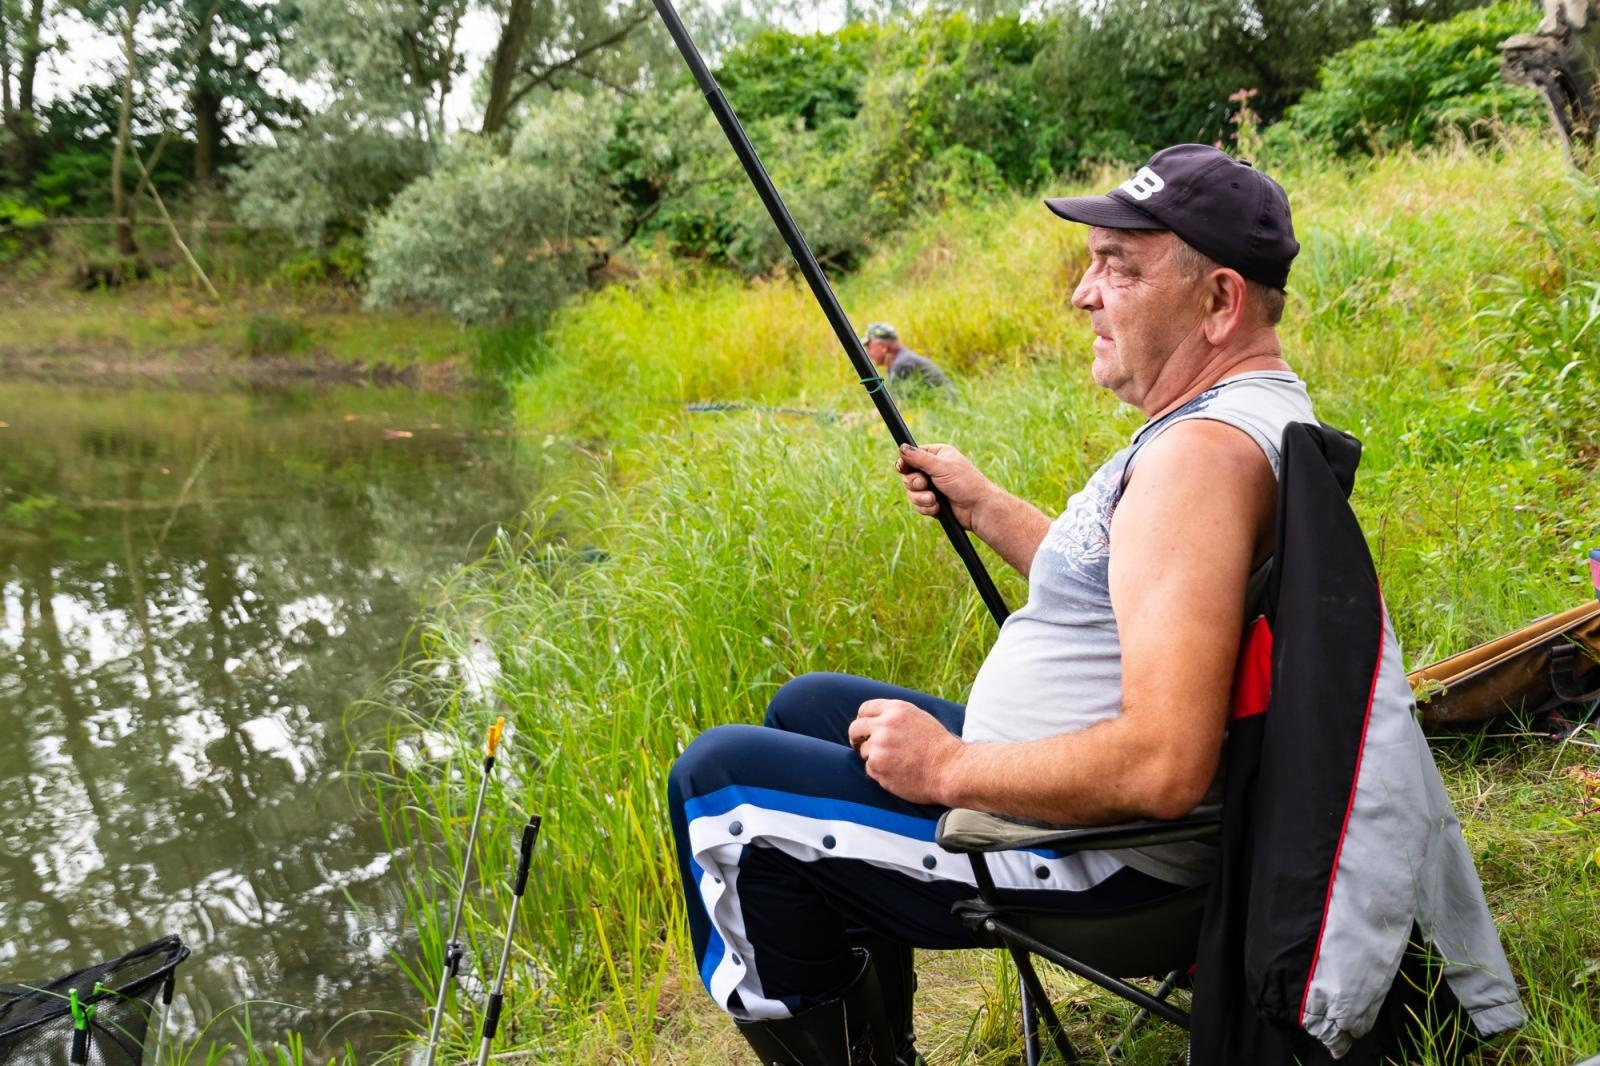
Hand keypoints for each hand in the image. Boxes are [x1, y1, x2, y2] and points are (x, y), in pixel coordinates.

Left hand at [847, 698, 963, 804]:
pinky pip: (870, 769)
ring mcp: (878, 747)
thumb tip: (875, 720)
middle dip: (856, 738)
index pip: (865, 709)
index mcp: (896, 710)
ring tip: (897, 763)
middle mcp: (884, 726)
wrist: (951, 769)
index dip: (863, 719)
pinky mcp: (877, 767)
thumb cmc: (939, 746)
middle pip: (855, 729)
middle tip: (860, 745)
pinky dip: (880, 772)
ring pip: (863, 751)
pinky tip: (898, 773)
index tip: (864, 728)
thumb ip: (896, 717)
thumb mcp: (919, 718)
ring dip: (874, 757)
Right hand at [896, 443, 992, 530]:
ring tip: (934, 499)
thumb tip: (902, 447)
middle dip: (915, 484)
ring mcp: (932, 487)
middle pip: (908, 476)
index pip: (912, 455)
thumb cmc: (966, 483)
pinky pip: (918, 505)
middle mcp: (933, 470)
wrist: (978, 509)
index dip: (905, 463)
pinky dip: (927, 507)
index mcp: (937, 455)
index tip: (903, 468)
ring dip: (921, 498)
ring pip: (912, 493)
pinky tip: (938, 507)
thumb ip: (919, 458)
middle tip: (925, 484)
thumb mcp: (941, 467)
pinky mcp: (933, 502)